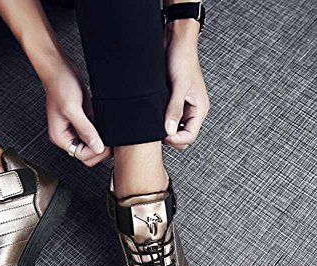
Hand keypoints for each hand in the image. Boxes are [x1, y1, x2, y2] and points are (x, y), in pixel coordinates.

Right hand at [42, 58, 110, 166]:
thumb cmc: (60, 86)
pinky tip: (104, 121)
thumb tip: (97, 147)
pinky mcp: (83, 119)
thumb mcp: (73, 109)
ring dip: (102, 138)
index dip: (96, 151)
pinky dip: (102, 129)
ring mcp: (75, 128)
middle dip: (99, 148)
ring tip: (107, 128)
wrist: (60, 69)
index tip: (107, 143)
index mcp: (60, 137)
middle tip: (110, 138)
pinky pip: (95, 131)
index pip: (82, 155)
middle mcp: (67, 135)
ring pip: (92, 143)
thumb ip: (85, 130)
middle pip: (87, 153)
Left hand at [164, 20, 209, 149]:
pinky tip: (152, 113)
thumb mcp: (179, 85)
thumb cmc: (182, 58)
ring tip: (153, 119)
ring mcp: (182, 106)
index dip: (175, 139)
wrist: (175, 41)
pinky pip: (166, 117)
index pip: (189, 136)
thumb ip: (174, 109)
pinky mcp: (171, 100)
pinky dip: (159, 118)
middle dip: (169, 136)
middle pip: (181, 135)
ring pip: (172, 128)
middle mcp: (192, 110)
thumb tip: (169, 131)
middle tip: (155, 128)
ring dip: (163, 127)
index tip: (161, 134)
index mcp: (199, 109)